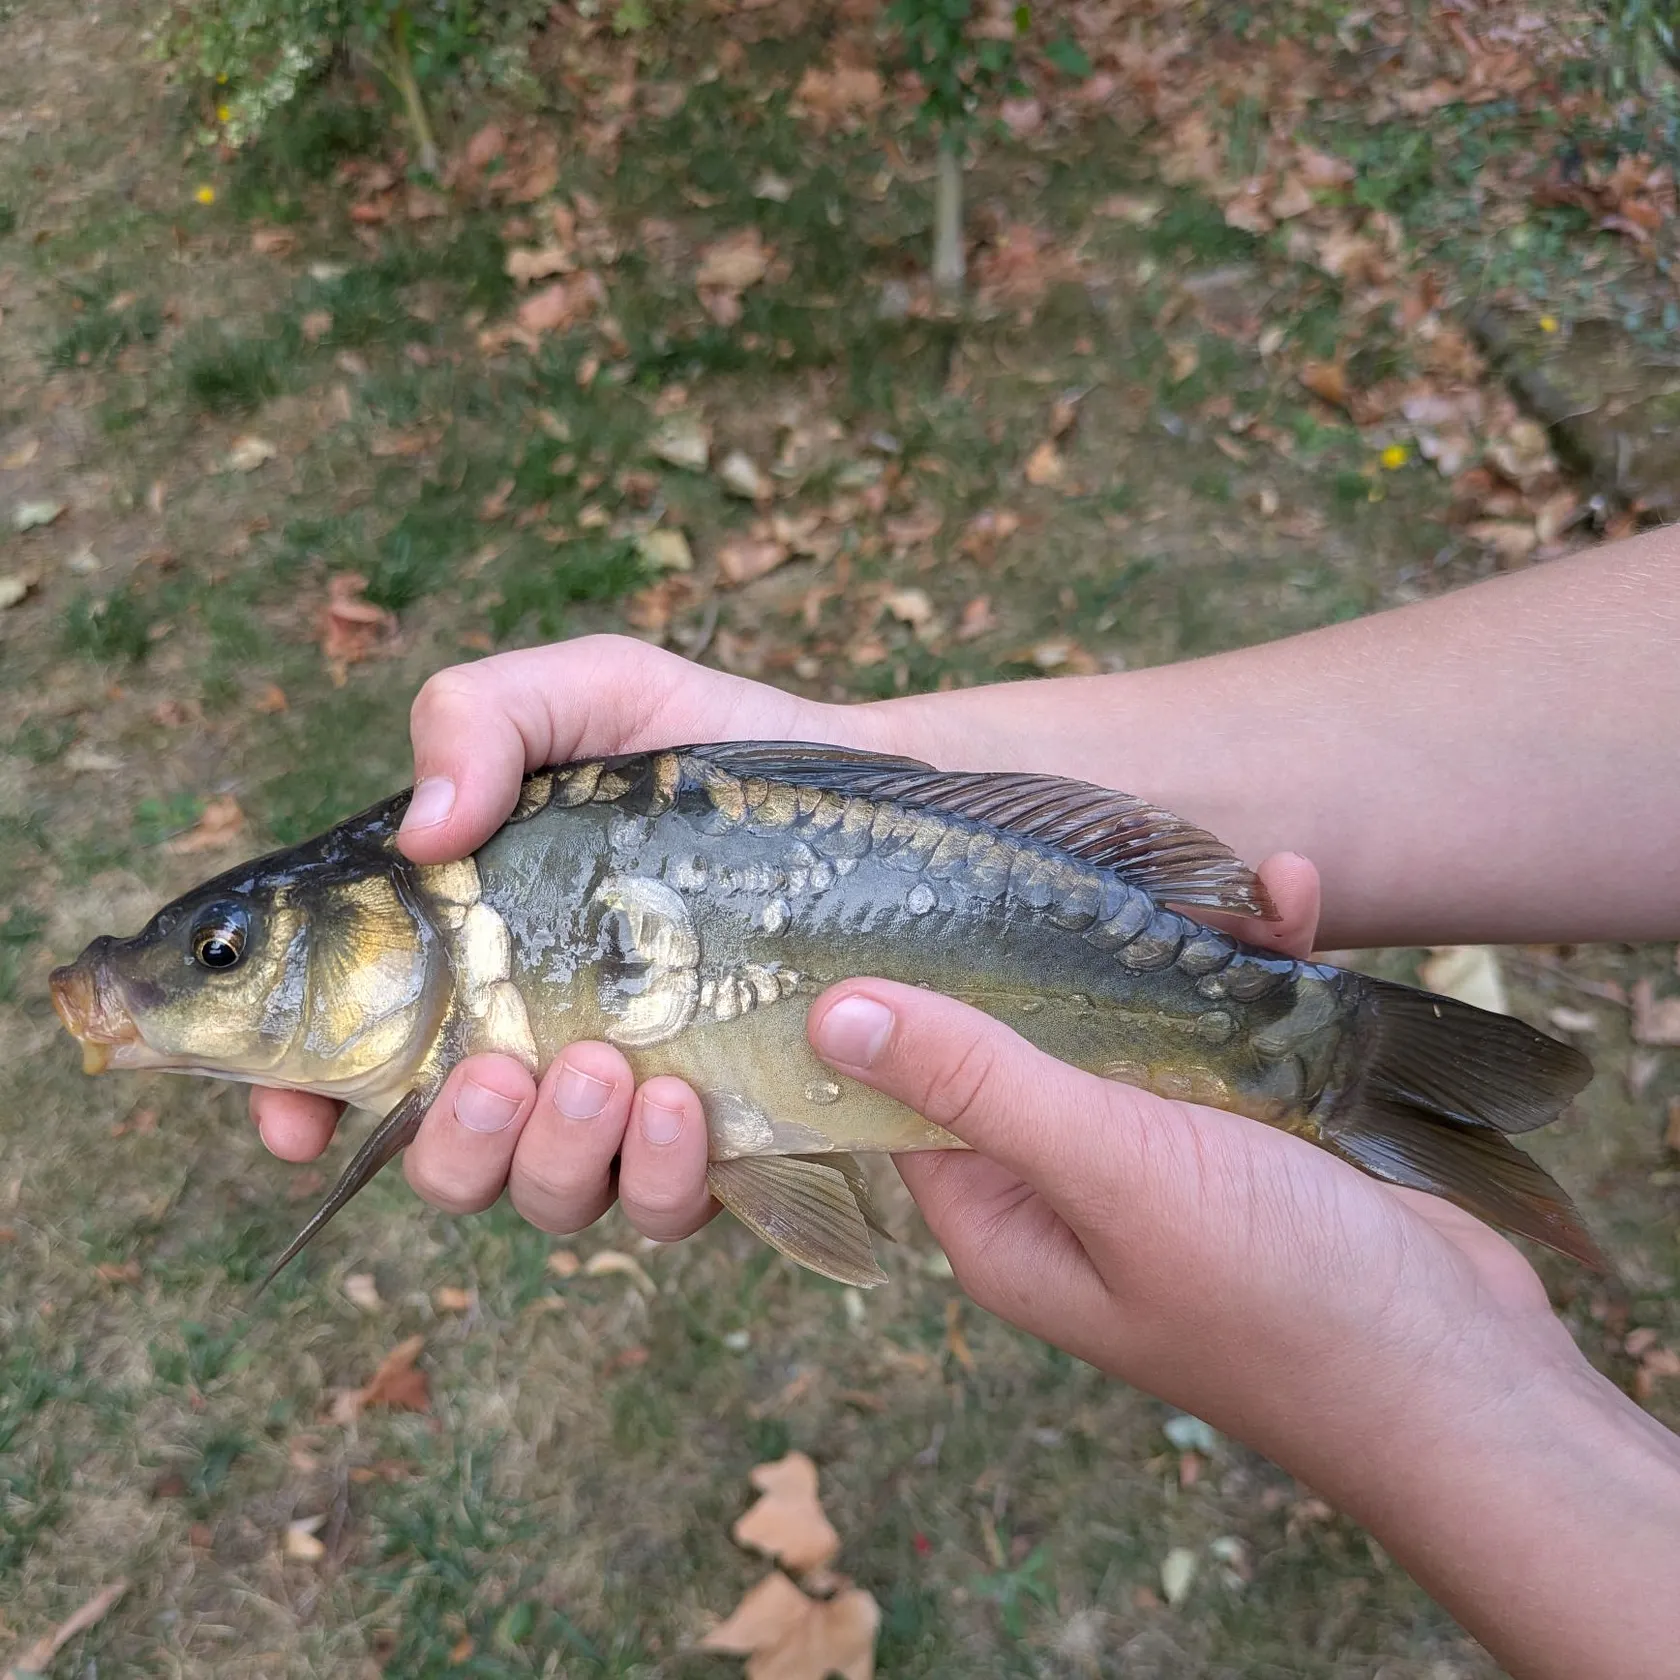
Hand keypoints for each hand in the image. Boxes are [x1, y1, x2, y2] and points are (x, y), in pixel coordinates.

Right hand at [250, 635, 1319, 1241]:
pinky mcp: (722, 1144)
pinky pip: (665, 1207)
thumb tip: (424, 828)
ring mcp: (627, 1109)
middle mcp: (532, 1049)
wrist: (874, 807)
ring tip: (611, 1073)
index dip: (297, 1103)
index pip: (348, 1058)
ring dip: (557, 1159)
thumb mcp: (595, 693)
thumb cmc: (715, 752)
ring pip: (547, 1198)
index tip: (292, 1119)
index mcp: (470, 958)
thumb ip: (482, 717)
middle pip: (441, 1160)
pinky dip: (664, 1175)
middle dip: (453, 1142)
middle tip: (505, 1069)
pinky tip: (691, 1100)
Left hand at [802, 863, 1582, 1480]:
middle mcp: (1072, 1185)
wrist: (1471, 1383)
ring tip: (1223, 874)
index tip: (902, 885)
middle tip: (1074, 836)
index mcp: (1004, 1218)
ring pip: (1138, 1015)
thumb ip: (981, 1085)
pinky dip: (1259, 962)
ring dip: (1176, 939)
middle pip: (1027, 1036)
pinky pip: (1233, 1022)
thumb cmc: (1276, 1297)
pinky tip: (1290, 896)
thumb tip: (831, 1013)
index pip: (912, 1091)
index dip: (903, 995)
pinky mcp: (1256, 1128)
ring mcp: (1169, 1156)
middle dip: (1056, 942)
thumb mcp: (1112, 1174)